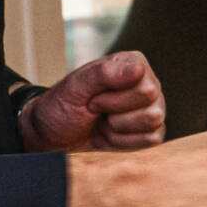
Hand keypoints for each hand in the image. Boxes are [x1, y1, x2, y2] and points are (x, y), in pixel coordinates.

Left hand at [19, 52, 165, 152]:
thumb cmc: (63, 105)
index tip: (93, 97)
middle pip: (153, 110)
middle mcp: (147, 82)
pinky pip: (152, 139)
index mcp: (132, 63)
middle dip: (116, 116)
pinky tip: (109, 134)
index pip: (146, 90)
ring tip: (102, 121)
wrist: (53, 133)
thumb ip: (105, 74)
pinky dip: (124, 142)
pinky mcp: (150, 129)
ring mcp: (151, 106)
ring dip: (119, 129)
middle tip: (95, 109)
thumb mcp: (76, 87)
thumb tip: (140, 69)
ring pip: (153, 124)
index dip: (114, 101)